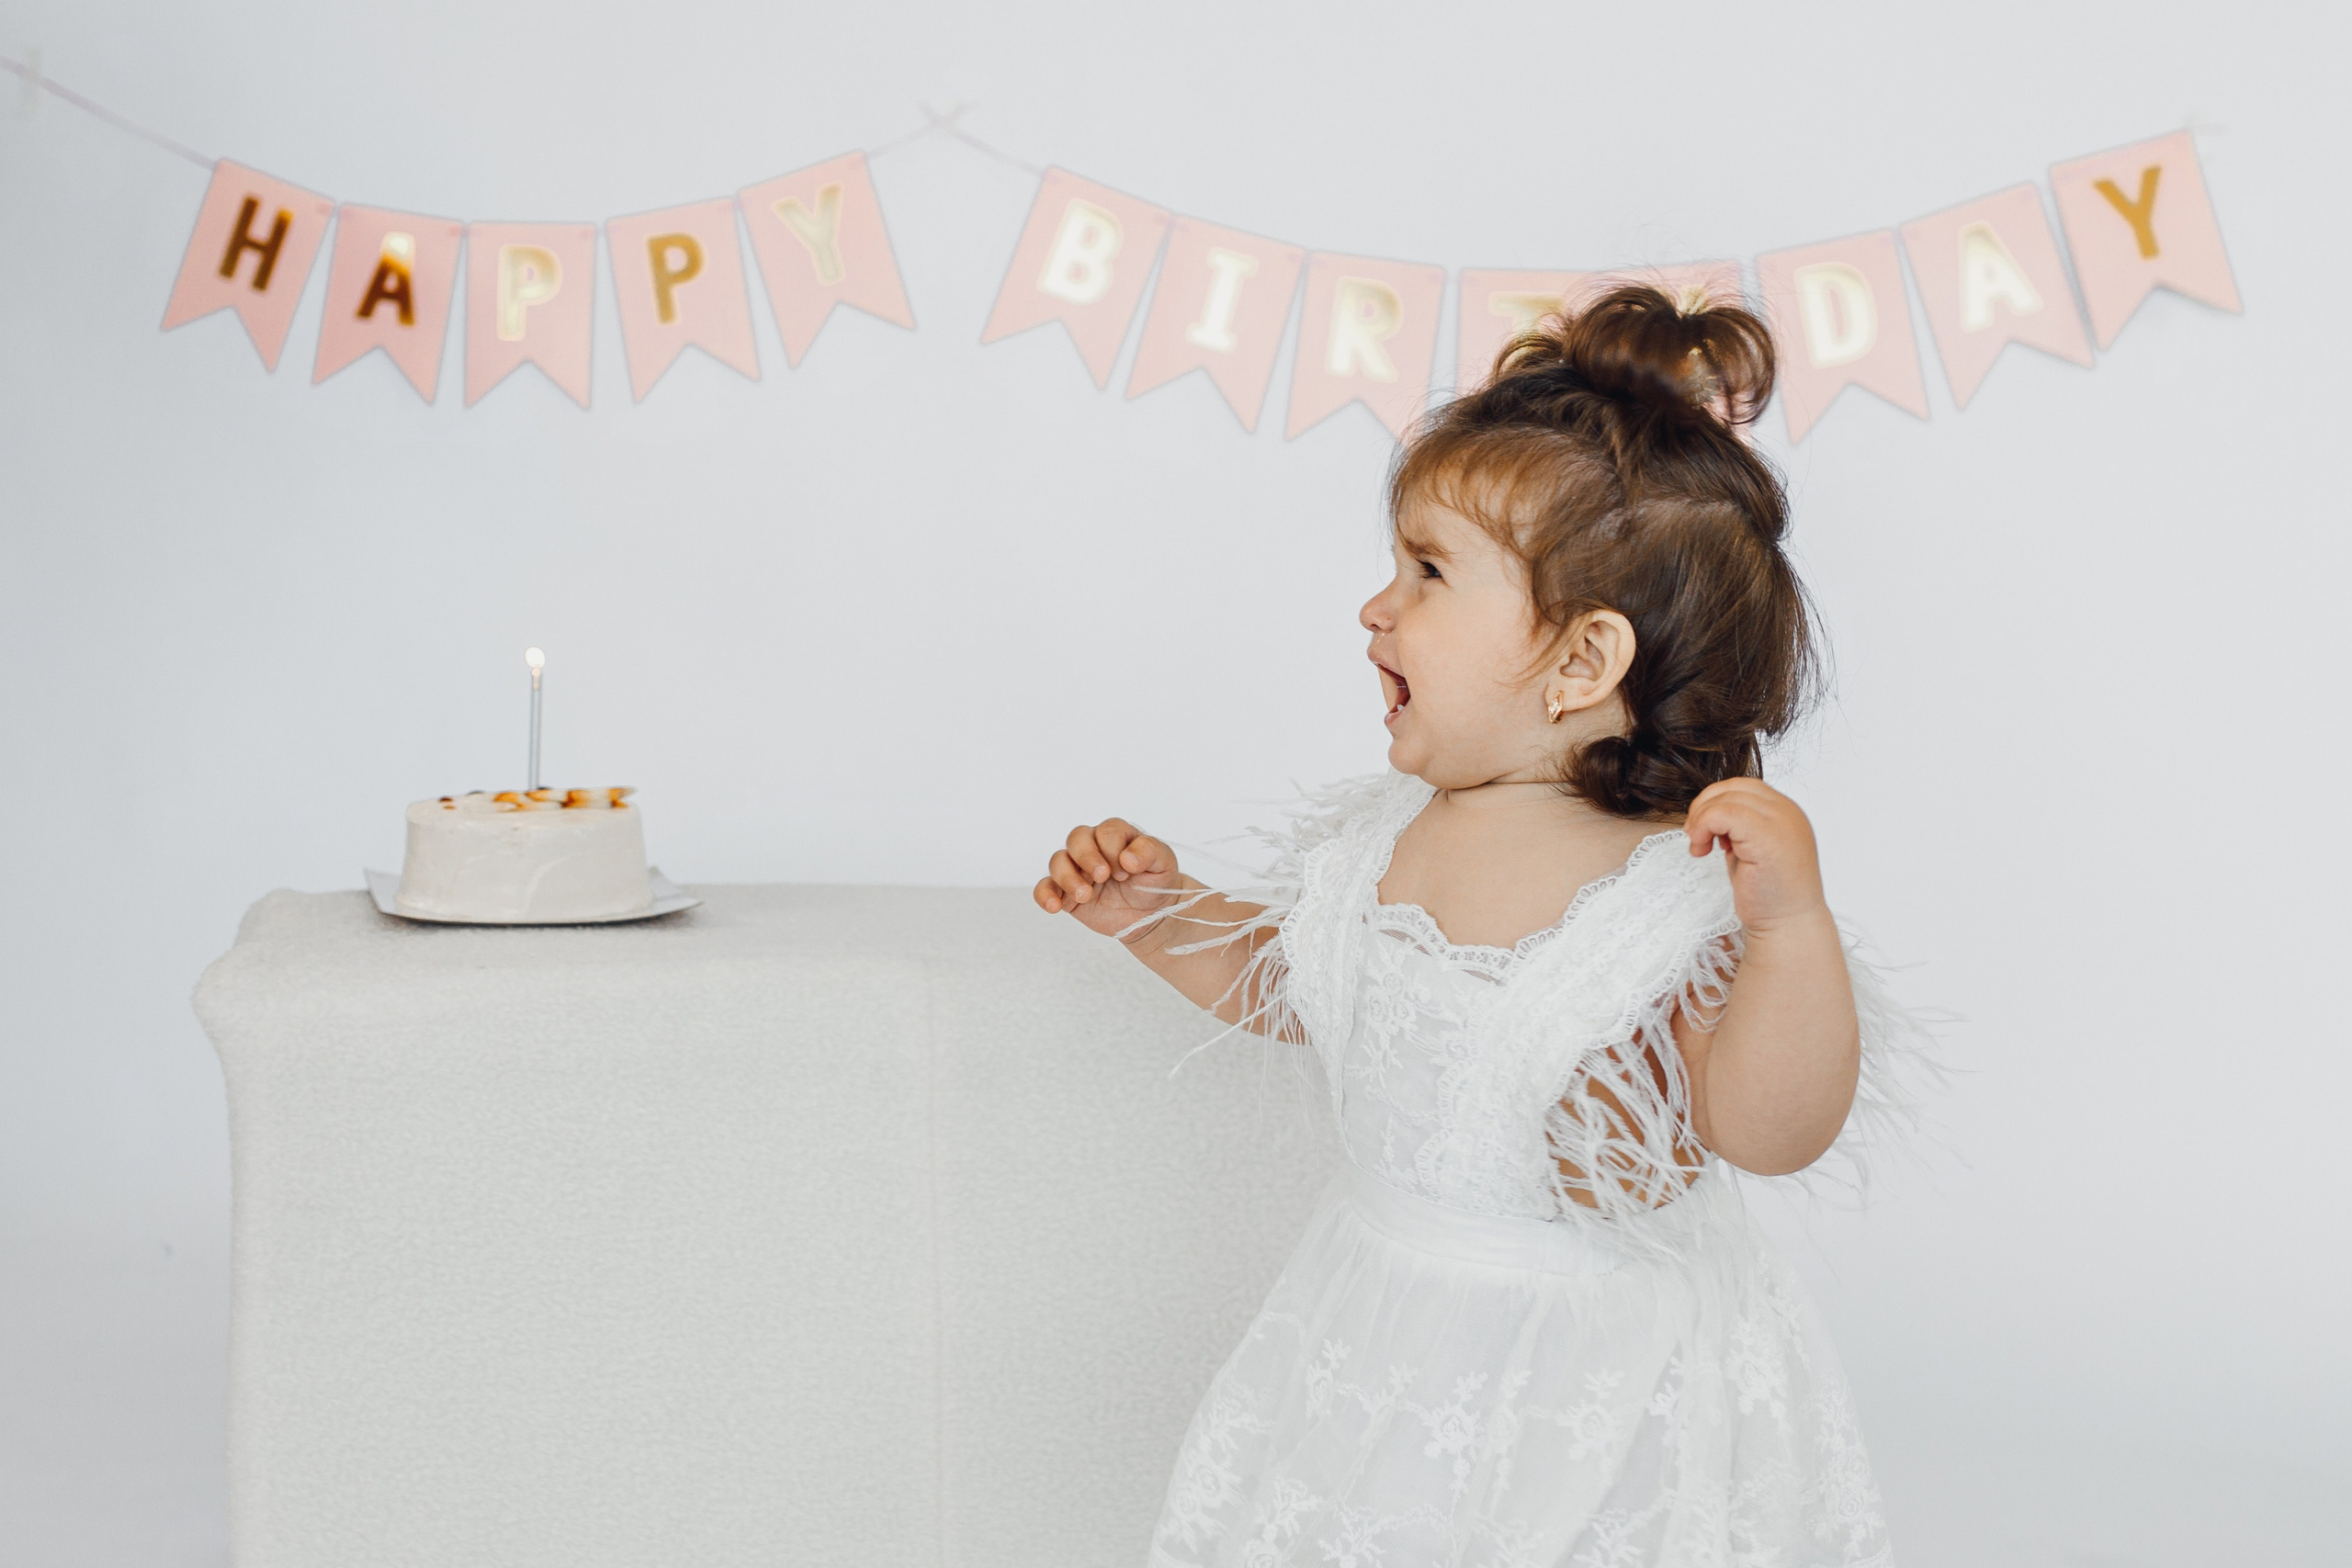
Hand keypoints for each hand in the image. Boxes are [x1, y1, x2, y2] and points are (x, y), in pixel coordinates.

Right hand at [1034, 819, 1189, 942]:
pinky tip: (1054, 906)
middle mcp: (1093, 848)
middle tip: (1103, 877)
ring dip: (1067, 877)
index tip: (1127, 871)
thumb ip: (1149, 852)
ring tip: (1085, 896)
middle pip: (1077, 838)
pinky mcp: (1067, 892)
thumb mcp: (1164, 863)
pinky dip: (1045, 894)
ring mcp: (1078, 870)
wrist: (1152, 915)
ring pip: (1058, 860)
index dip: (1113, 849)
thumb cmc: (1156, 882)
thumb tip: (1127, 857)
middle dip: (1087, 857)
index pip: (1106, 831)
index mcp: (1117, 836)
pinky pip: (1046, 887)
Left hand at [1683, 779, 1829, 933]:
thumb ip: (1738, 826)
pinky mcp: (1768, 837)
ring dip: (1701, 819)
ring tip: (1700, 846)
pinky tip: (1703, 851)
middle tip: (1695, 836)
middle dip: (1704, 807)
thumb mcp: (1751, 849)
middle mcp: (1787, 811)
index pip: (1744, 786)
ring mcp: (1780, 822)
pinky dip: (1704, 827)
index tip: (1705, 831)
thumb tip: (1708, 812)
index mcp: (1785, 811)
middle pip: (1733, 787)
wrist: (1788, 924)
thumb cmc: (1769, 894)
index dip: (1717, 802)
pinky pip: (1724, 813)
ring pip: (1726, 798)